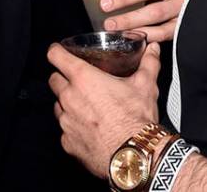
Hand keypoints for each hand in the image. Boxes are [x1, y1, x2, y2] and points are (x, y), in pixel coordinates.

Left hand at [47, 41, 161, 177]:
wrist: (134, 155)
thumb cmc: (136, 120)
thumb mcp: (145, 85)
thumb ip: (148, 63)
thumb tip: (153, 50)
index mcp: (84, 79)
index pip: (56, 56)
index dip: (56, 51)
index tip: (58, 51)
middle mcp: (70, 98)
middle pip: (54, 80)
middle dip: (62, 78)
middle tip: (77, 81)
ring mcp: (66, 121)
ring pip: (58, 105)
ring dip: (67, 103)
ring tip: (86, 107)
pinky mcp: (67, 142)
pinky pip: (65, 130)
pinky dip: (73, 127)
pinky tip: (88, 129)